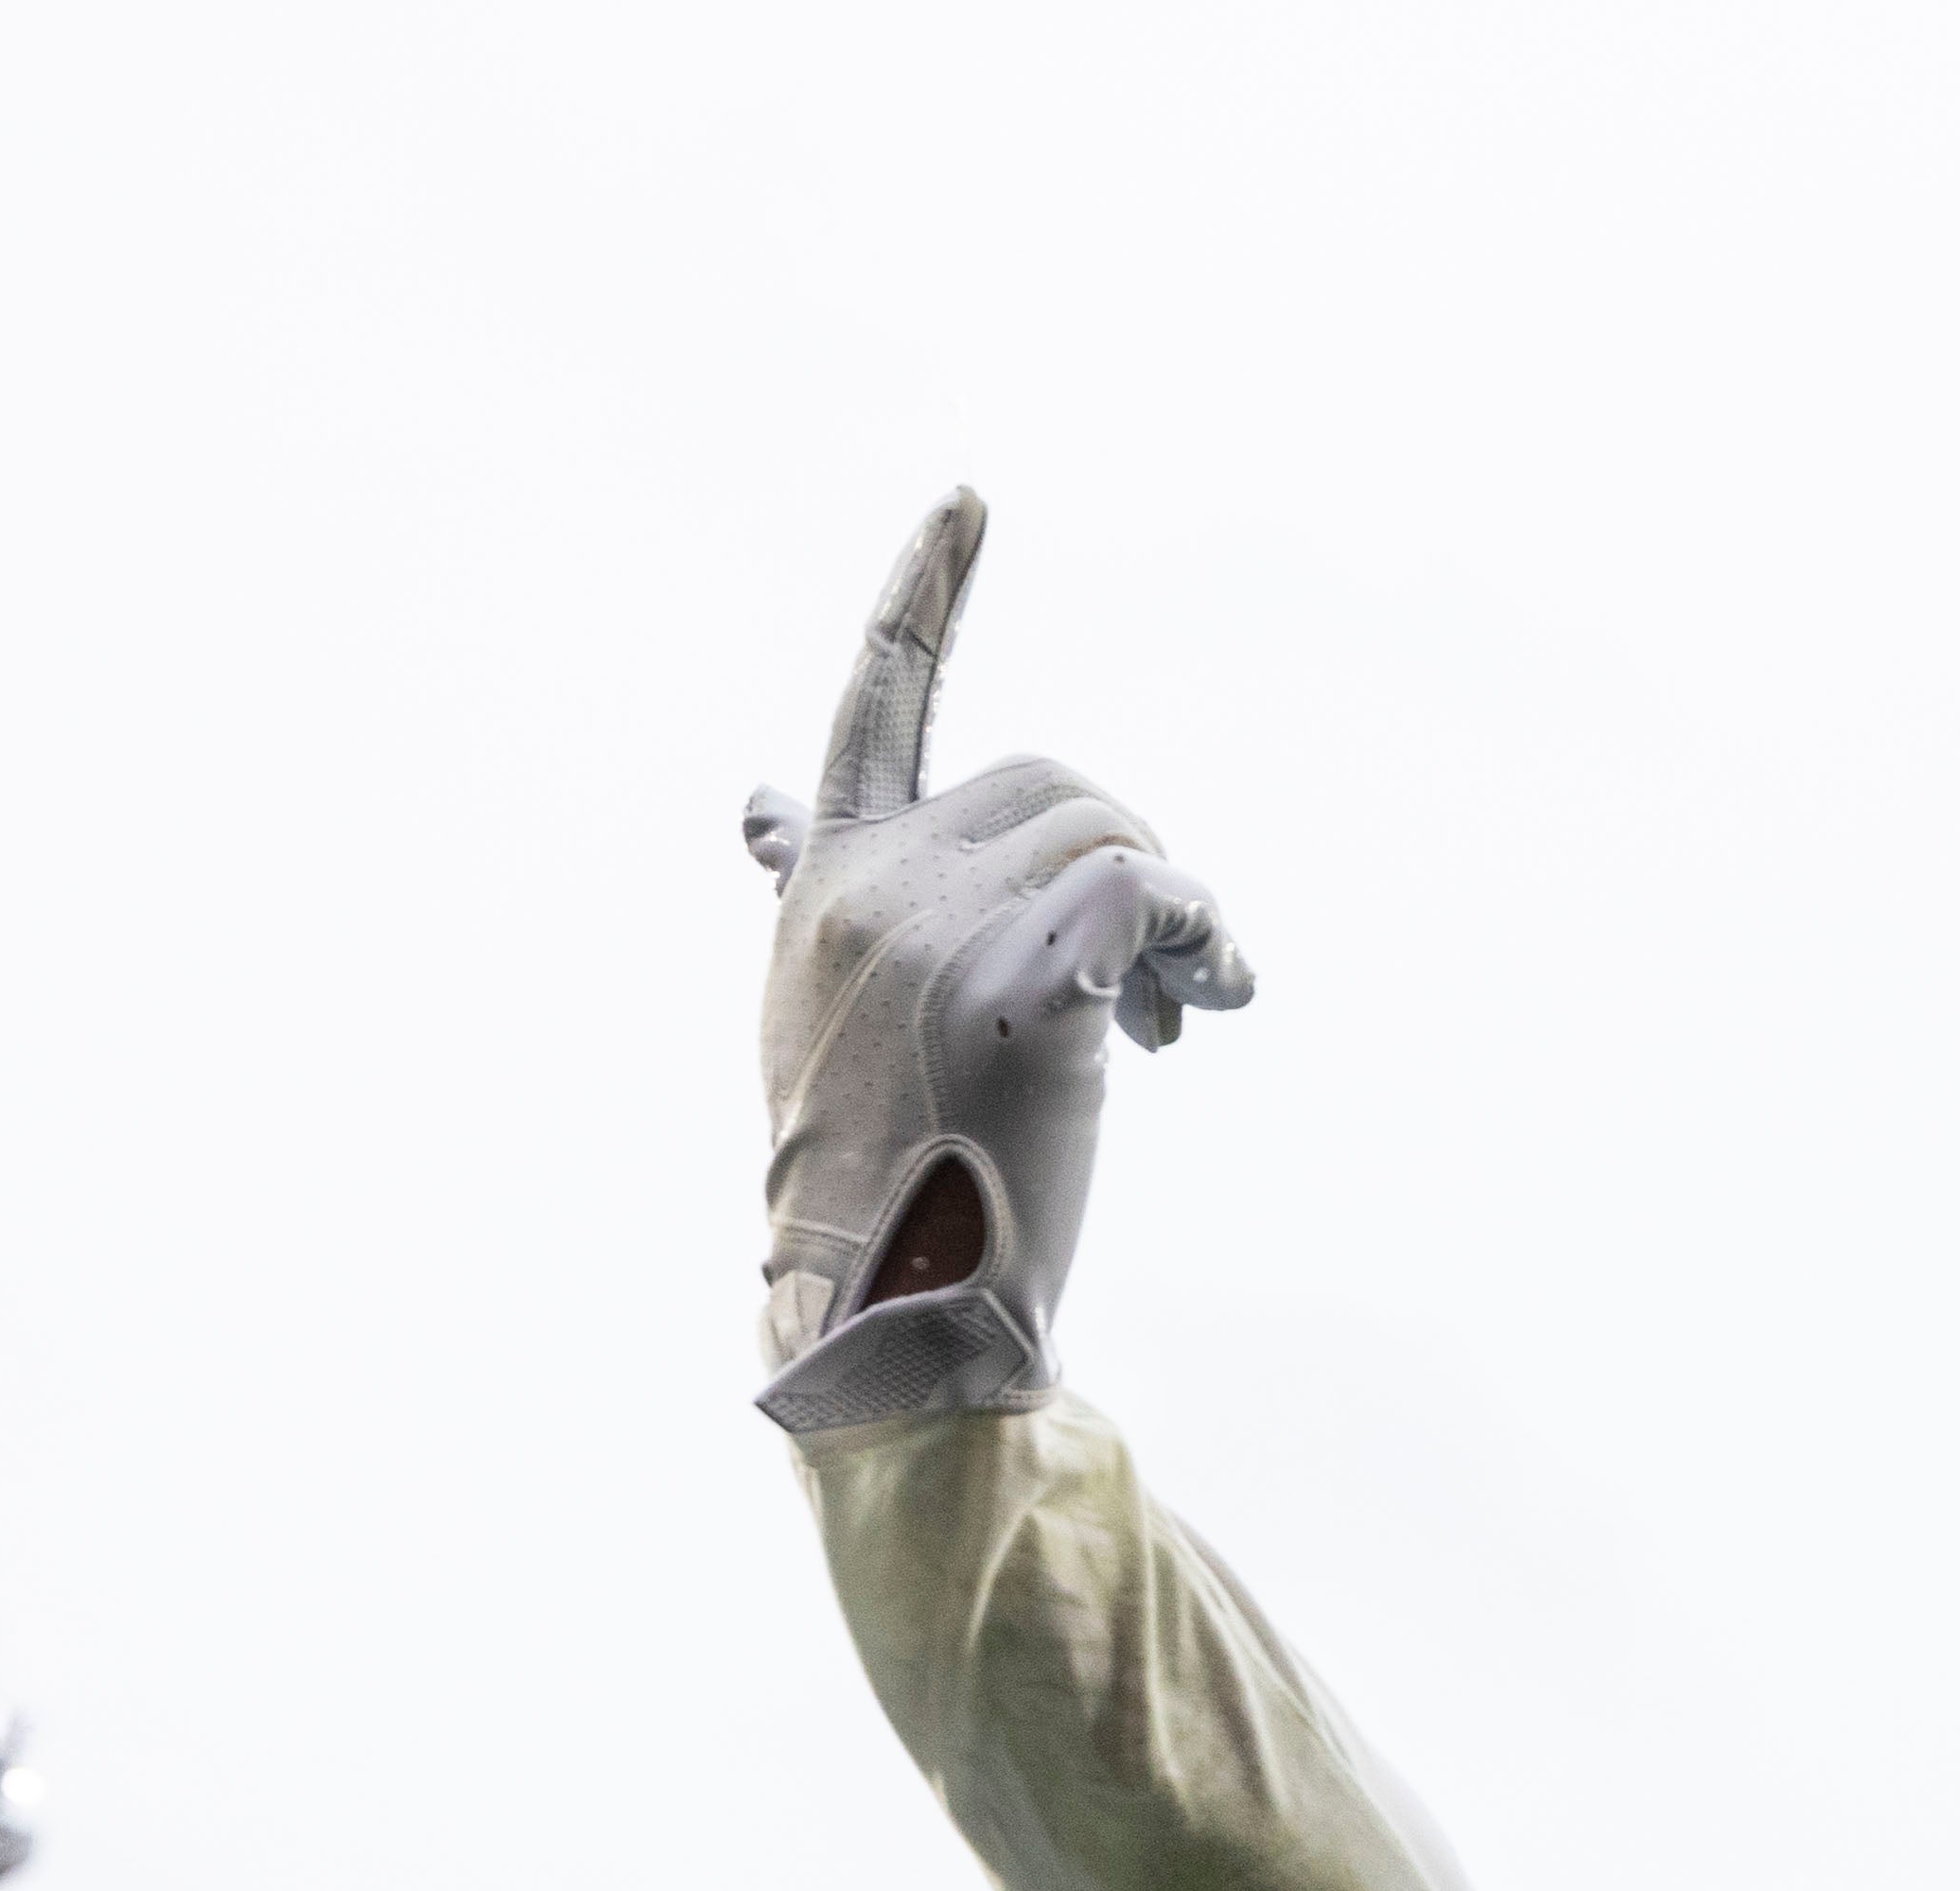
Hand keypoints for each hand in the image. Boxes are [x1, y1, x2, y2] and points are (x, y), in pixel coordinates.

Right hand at [746, 490, 1251, 1432]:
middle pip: (1057, 785)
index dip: (923, 593)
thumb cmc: (883, 1183)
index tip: (968, 502)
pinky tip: (1206, 1011)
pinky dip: (1204, 943)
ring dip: (1177, 922)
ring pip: (1117, 838)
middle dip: (1133, 868)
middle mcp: (865, 887)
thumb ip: (820, 898)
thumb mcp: (831, 1016)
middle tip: (1166, 988)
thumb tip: (752, 808)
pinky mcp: (1016, 983)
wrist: (889, 1319)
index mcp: (823, 884)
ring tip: (1175, 1020)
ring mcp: (934, 931)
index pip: (875, 699)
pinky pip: (1154, 894)